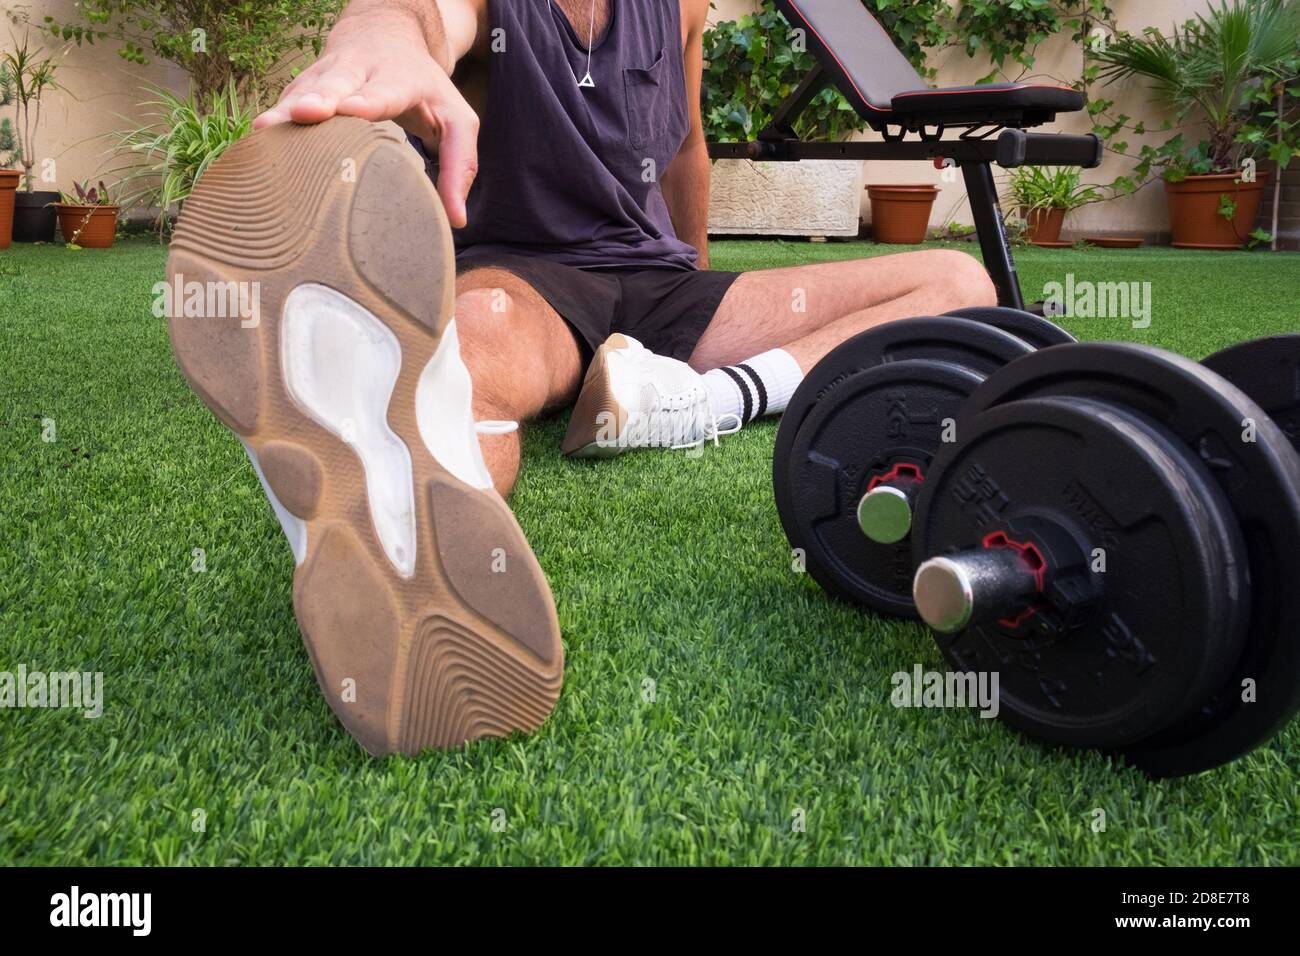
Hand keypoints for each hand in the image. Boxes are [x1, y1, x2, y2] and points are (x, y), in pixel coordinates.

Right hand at [254, 22, 477, 226]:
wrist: (385, 32)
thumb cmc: (425, 89)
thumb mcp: (458, 120)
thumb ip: (460, 165)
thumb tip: (456, 220)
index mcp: (398, 79)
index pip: (383, 91)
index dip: (366, 101)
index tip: (350, 111)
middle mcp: (357, 71)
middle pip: (335, 85)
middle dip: (320, 99)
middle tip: (305, 113)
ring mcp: (324, 76)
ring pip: (302, 91)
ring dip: (285, 111)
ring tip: (265, 130)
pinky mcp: (302, 86)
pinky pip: (285, 103)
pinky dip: (272, 122)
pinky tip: (255, 143)